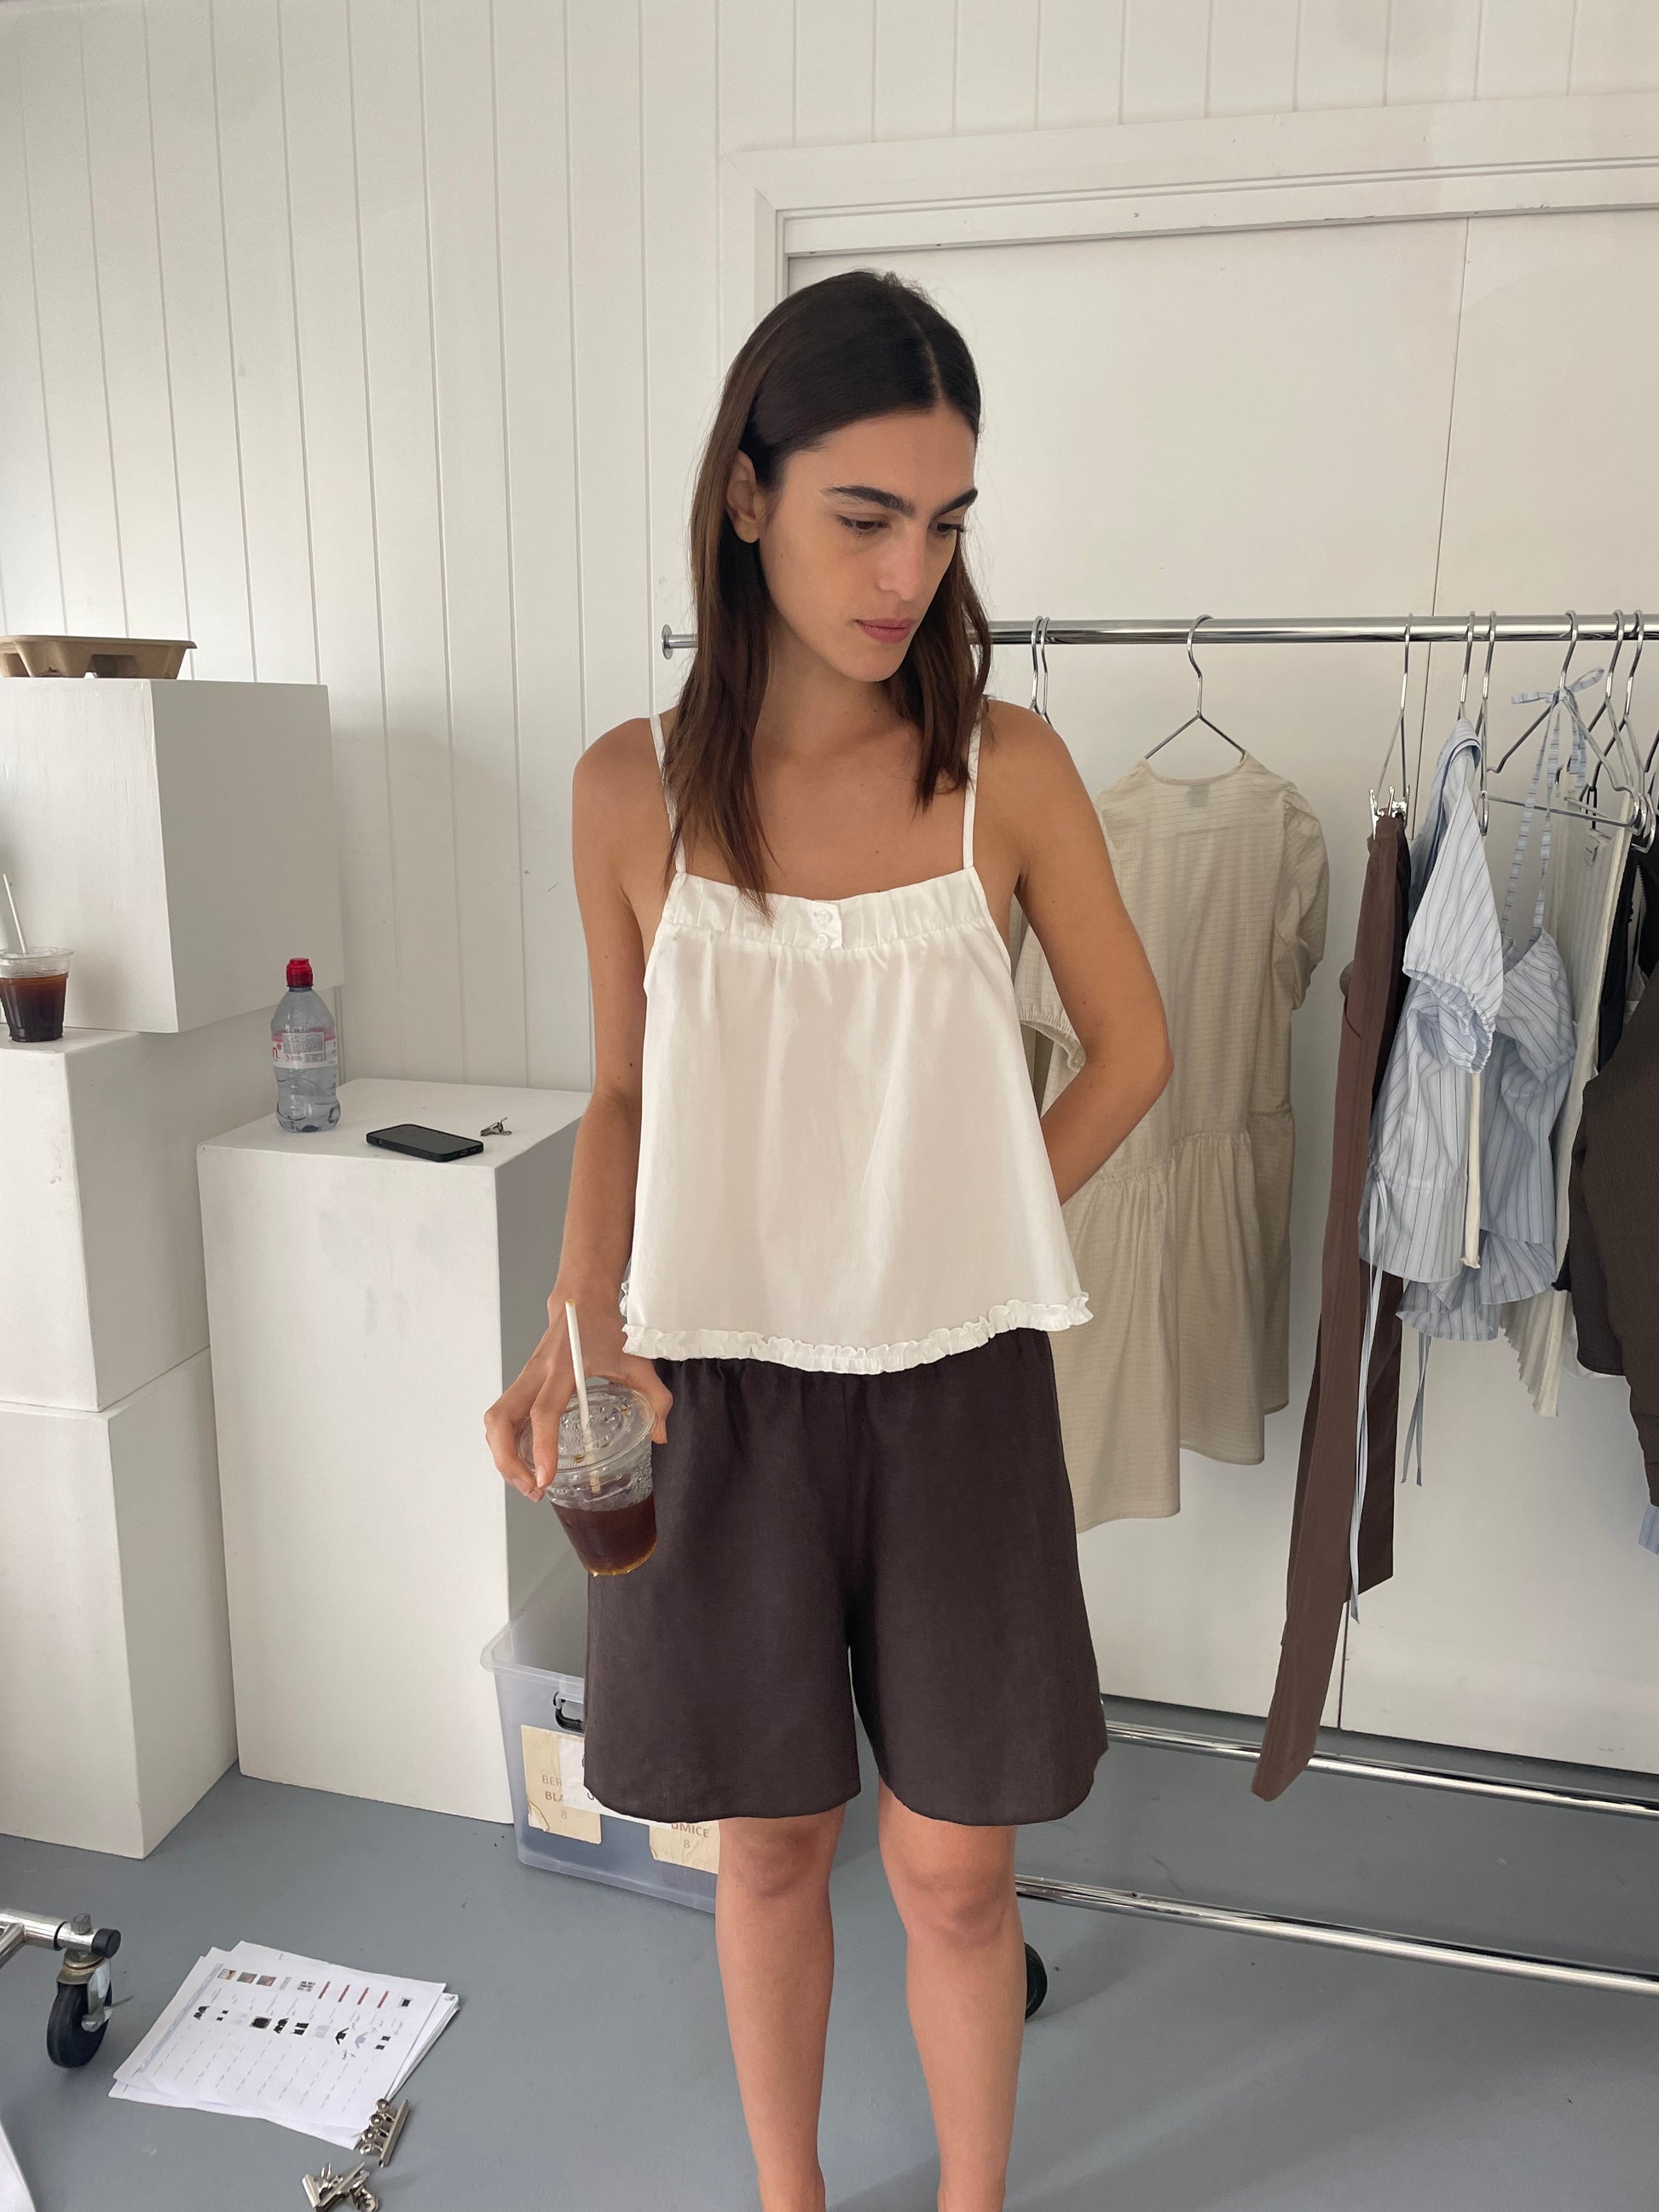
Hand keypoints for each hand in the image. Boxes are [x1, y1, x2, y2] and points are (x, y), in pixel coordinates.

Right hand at [484, 1287, 672, 1499]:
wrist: (581, 1299)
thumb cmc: (606, 1329)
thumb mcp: (638, 1361)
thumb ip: (656, 1398)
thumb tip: (660, 1436)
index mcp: (563, 1368)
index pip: (544, 1412)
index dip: (542, 1447)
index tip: (546, 1478)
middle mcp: (535, 1374)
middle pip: (501, 1421)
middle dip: (509, 1462)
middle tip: (534, 1488)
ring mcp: (523, 1379)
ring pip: (495, 1422)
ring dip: (503, 1456)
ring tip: (529, 1483)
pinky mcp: (521, 1385)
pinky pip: (502, 1418)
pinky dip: (506, 1444)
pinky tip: (525, 1463)